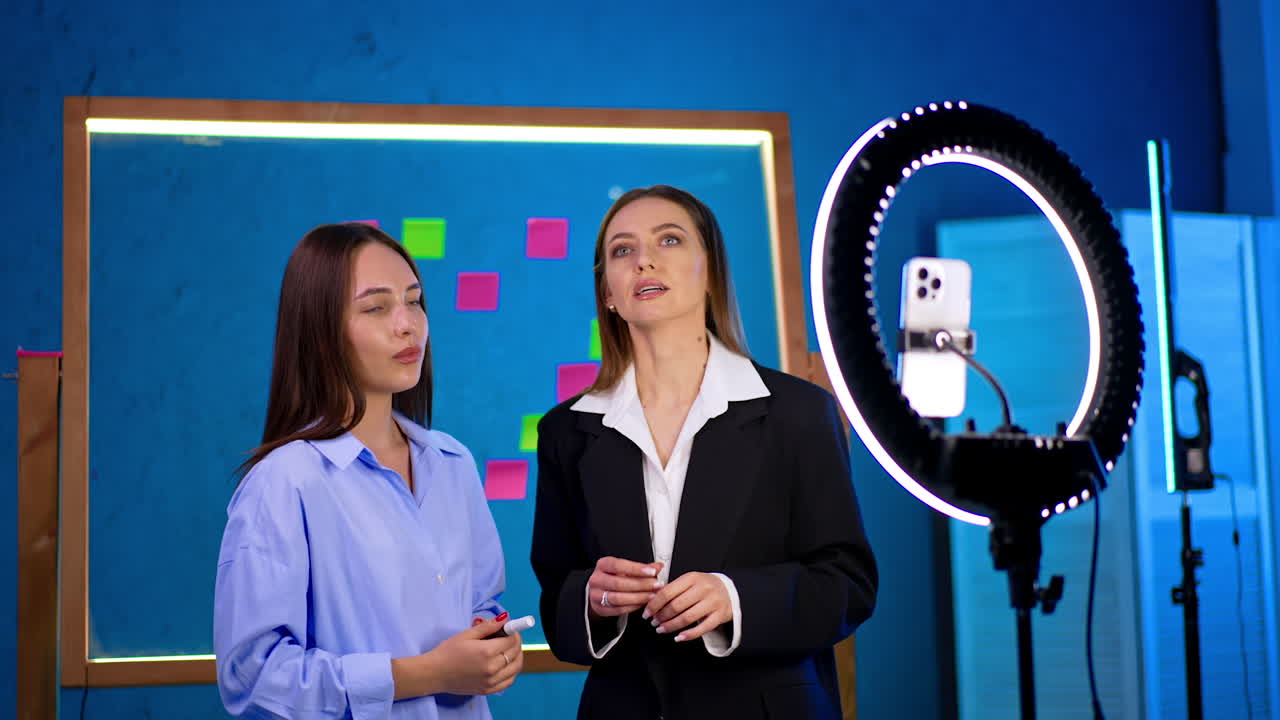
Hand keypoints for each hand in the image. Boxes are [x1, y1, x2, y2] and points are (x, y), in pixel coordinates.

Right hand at [395, 615, 522, 697]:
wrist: (435, 673)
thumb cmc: (448, 652)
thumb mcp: (466, 635)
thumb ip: (487, 626)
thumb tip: (505, 618)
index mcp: (486, 652)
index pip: (511, 640)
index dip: (513, 632)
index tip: (510, 628)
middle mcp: (492, 668)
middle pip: (515, 653)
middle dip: (516, 642)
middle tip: (510, 636)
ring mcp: (491, 681)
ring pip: (516, 668)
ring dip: (517, 656)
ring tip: (510, 649)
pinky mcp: (488, 690)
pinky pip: (509, 681)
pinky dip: (512, 671)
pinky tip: (507, 664)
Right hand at [587, 556, 664, 618]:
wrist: (599, 590)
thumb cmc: (614, 576)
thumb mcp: (626, 568)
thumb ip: (642, 568)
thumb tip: (659, 566)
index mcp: (602, 565)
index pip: (618, 565)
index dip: (636, 569)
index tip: (652, 572)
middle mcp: (596, 579)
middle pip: (619, 583)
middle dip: (641, 585)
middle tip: (657, 585)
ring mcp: (596, 595)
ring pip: (618, 598)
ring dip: (638, 597)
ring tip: (652, 596)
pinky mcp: (599, 609)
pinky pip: (618, 610)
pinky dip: (633, 607)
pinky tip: (643, 603)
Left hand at [643, 572, 731, 641]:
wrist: (729, 590)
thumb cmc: (704, 586)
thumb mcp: (689, 581)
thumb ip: (672, 588)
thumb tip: (651, 601)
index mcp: (692, 578)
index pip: (667, 592)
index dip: (654, 605)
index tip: (646, 613)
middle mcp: (703, 589)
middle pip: (676, 606)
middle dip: (661, 616)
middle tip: (654, 622)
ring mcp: (712, 603)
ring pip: (687, 618)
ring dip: (671, 626)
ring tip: (661, 629)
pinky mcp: (719, 615)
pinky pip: (702, 628)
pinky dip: (688, 635)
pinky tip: (678, 637)